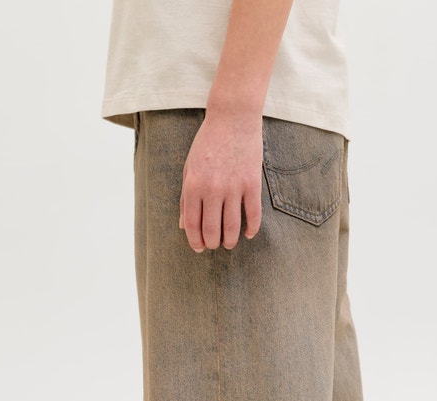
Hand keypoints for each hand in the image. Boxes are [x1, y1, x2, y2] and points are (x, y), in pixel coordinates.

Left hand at [179, 110, 262, 251]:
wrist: (232, 117)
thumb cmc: (207, 143)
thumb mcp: (189, 168)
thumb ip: (185, 198)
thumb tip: (183, 226)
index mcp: (193, 185)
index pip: (192, 224)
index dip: (195, 241)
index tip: (199, 248)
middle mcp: (212, 189)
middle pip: (212, 230)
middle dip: (212, 243)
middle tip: (214, 245)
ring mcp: (233, 187)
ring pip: (232, 226)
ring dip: (230, 240)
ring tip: (230, 243)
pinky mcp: (252, 183)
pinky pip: (253, 214)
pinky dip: (251, 229)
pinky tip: (248, 234)